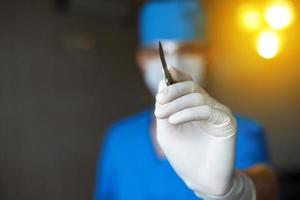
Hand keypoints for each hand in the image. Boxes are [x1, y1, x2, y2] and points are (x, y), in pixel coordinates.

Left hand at [155, 66, 236, 196]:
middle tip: (159, 99)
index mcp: (194, 107)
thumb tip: (161, 81)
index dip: (178, 76)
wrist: (200, 179)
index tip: (166, 70)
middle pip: (191, 87)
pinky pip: (206, 109)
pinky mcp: (227, 121)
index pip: (188, 84)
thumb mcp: (166, 129)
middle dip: (172, 91)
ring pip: (197, 97)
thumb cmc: (183, 155)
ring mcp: (219, 112)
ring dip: (176, 104)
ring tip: (161, 115)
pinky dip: (188, 112)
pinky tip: (174, 120)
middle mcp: (208, 106)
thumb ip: (164, 107)